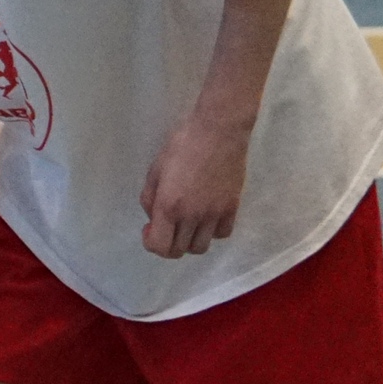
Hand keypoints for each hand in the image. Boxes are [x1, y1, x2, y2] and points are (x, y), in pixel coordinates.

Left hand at [140, 108, 248, 257]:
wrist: (218, 132)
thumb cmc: (181, 146)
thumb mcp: (154, 171)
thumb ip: (149, 199)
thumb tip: (153, 218)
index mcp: (169, 206)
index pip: (159, 246)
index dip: (150, 243)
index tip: (149, 228)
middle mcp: (193, 216)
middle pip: (179, 251)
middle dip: (167, 244)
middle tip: (165, 226)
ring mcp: (215, 214)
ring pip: (201, 247)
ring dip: (189, 240)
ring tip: (186, 223)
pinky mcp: (233, 208)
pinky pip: (222, 234)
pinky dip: (211, 232)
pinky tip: (206, 217)